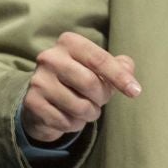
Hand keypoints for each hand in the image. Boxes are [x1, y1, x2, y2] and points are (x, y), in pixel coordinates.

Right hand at [22, 31, 140, 143]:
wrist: (42, 97)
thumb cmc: (79, 77)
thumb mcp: (99, 66)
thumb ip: (119, 65)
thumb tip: (128, 69)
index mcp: (69, 42)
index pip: (100, 60)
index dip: (120, 77)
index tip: (135, 92)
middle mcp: (50, 58)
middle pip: (90, 84)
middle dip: (103, 97)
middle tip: (101, 100)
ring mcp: (38, 80)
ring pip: (80, 106)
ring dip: (91, 114)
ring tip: (87, 109)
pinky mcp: (32, 103)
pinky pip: (66, 121)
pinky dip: (75, 124)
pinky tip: (70, 117)